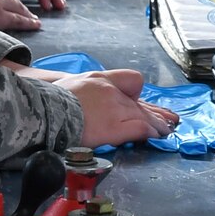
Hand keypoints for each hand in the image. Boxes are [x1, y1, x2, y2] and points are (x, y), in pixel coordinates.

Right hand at [56, 69, 179, 145]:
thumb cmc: (53, 101)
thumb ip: (89, 88)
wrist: (46, 111)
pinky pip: (139, 127)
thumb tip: (92, 101)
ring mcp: (114, 109)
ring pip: (143, 115)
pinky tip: (157, 135)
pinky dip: (149, 131)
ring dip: (157, 123)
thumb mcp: (72, 84)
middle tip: (169, 119)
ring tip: (167, 129)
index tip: (139, 103)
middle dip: (156, 112)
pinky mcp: (114, 127)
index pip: (131, 81)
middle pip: (140, 102)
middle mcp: (111, 91)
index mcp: (101, 80)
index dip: (136, 94)